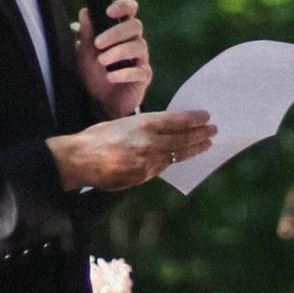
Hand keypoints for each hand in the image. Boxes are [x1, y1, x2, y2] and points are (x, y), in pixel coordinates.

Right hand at [48, 110, 215, 195]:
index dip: (194, 119)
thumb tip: (166, 130)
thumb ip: (145, 128)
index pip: (176, 121)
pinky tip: (181, 157)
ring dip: (193, 149)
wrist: (80, 159)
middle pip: (182, 138)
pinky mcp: (143, 175)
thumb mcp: (124, 124)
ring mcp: (147, 161)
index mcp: (144, 124)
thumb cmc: (98, 138)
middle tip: (213, 131)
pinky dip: (173, 161)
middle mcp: (149, 142)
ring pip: (176, 155)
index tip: (206, 117)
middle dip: (200, 135)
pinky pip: (163, 167)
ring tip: (205, 144)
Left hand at [75, 0, 152, 118]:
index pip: (130, 10)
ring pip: (139, 46)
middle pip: (135, 26)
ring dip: (118, 52)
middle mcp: (134, 41)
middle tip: (97, 44)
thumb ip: (86, 33)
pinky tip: (110, 77)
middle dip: (115, 33)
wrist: (99, 102)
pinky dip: (124, 73)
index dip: (124, 5)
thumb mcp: (85, 53)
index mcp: (121, 31)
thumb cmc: (94, 73)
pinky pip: (141, 71)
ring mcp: (141, 58)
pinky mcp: (144, 76)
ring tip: (101, 61)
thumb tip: (85, 11)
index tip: (109, 12)